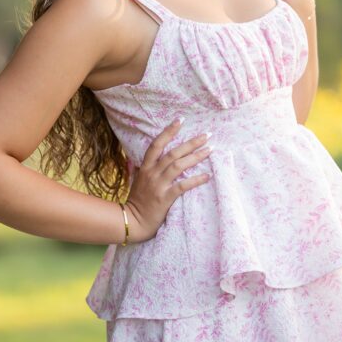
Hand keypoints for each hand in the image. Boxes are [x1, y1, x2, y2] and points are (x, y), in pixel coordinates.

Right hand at [123, 120, 211, 243]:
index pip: (156, 144)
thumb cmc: (139, 200)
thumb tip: (163, 156)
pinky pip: (182, 186)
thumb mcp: (141, 179)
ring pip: (178, 166)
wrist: (132, 221)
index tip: (181, 120)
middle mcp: (152, 173)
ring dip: (195, 157)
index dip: (168, 132)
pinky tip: (207, 175)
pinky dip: (195, 180)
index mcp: (146, 167)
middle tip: (207, 135)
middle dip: (191, 143)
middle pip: (173, 153)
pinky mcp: (164, 198)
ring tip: (210, 150)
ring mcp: (158, 185)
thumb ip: (151, 168)